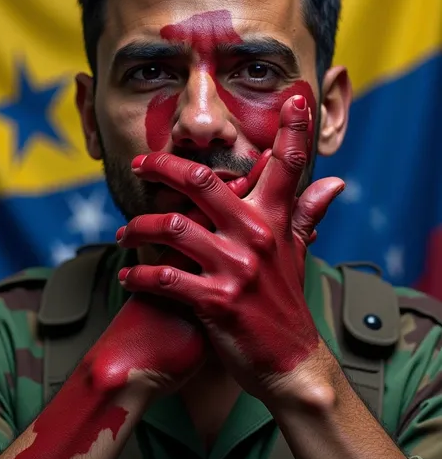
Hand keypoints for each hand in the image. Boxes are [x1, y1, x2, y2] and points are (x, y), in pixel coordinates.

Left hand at [117, 95, 343, 402]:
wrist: (291, 361)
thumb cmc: (285, 302)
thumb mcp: (297, 253)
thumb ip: (307, 213)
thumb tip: (335, 184)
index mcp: (274, 221)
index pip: (287, 166)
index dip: (293, 129)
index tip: (295, 96)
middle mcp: (255, 237)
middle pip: (201, 182)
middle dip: (163, 165)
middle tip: (140, 161)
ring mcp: (236, 269)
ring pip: (172, 227)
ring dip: (139, 228)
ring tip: (124, 235)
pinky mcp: (216, 302)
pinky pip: (165, 278)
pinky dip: (140, 275)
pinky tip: (129, 276)